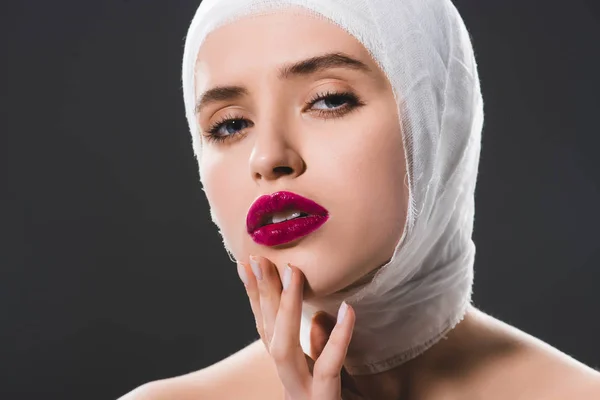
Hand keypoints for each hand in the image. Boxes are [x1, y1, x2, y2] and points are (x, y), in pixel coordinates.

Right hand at [237, 256, 364, 399]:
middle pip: (269, 334)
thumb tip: (320, 315)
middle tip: (258, 258)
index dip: (255, 298)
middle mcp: (290, 385)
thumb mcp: (330, 376)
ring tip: (292, 271)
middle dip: (263, 295)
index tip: (246, 265)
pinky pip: (328, 369)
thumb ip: (321, 350)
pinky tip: (348, 309)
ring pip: (285, 349)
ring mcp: (303, 396)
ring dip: (287, 308)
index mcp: (289, 374)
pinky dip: (338, 338)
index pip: (267, 330)